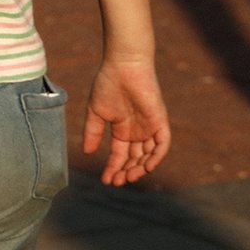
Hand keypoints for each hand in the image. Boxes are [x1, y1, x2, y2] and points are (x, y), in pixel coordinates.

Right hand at [83, 57, 171, 184]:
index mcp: (122, 130)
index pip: (120, 155)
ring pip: (148, 156)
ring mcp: (150, 128)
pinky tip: (146, 166)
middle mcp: (137, 133)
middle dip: (126, 172)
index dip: (113, 167)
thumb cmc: (107, 85)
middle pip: (134, 159)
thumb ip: (93, 132)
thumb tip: (87, 152)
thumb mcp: (96, 112)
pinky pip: (162, 145)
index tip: (105, 180)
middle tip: (116, 182)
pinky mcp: (160, 123)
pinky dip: (156, 157)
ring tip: (128, 177)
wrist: (123, 67)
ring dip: (140, 168)